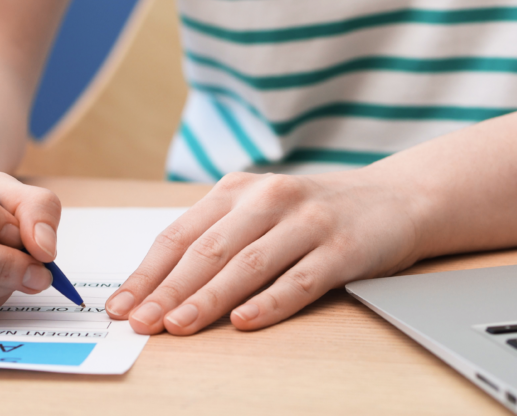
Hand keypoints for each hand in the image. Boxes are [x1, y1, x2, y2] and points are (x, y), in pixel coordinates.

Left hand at [104, 170, 421, 334]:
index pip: (179, 235)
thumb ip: (216, 236)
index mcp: (236, 190)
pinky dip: (269, 302)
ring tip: (178, 325)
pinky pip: (300, 280)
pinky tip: (243, 322)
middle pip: (207, 250)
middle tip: (140, 322)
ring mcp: (306, 222)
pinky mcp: (342, 248)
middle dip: (167, 290)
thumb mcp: (258, 210)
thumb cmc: (311, 213)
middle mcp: (267, 199)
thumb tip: (159, 285)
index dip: (148, 272)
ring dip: (208, 298)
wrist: (394, 198)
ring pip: (247, 265)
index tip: (121, 304)